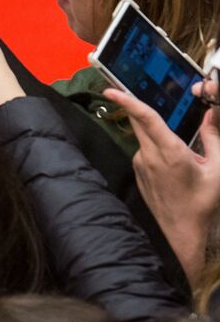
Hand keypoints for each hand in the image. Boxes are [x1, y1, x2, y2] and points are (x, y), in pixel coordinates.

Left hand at [104, 86, 219, 286]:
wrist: (181, 231)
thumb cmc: (201, 202)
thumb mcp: (218, 169)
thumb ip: (214, 138)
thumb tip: (211, 115)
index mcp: (170, 152)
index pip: (147, 119)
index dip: (128, 101)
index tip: (112, 90)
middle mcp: (149, 157)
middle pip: (140, 123)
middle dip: (136, 107)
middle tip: (133, 92)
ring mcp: (140, 166)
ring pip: (145, 139)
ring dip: (158, 135)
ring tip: (183, 157)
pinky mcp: (137, 174)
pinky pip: (145, 153)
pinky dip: (157, 150)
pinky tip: (173, 167)